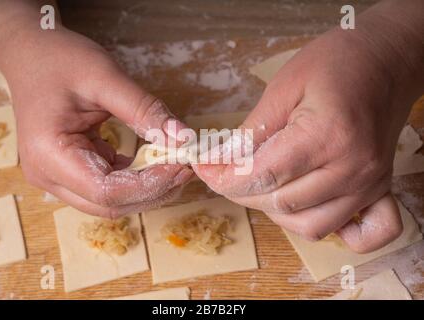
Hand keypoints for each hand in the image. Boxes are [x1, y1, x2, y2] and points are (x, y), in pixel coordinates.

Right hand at [0, 27, 191, 217]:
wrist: (31, 54)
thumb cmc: (59, 60)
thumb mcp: (105, 78)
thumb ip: (145, 110)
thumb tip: (183, 139)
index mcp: (49, 154)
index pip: (106, 191)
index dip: (149, 185)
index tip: (181, 166)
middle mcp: (49, 175)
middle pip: (110, 204)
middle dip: (152, 191)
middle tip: (185, 167)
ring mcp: (58, 176)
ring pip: (111, 201)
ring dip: (147, 188)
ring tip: (175, 165)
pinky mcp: (71, 170)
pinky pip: (108, 186)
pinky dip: (135, 178)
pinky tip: (156, 162)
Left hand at [194, 9, 422, 252]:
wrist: (386, 59)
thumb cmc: (335, 63)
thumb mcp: (283, 88)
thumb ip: (250, 132)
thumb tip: (217, 161)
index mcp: (326, 136)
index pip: (262, 175)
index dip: (224, 178)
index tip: (204, 169)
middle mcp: (352, 169)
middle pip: (281, 204)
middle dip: (241, 193)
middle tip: (223, 173)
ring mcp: (370, 184)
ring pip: (310, 226)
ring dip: (275, 212)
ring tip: (260, 186)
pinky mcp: (380, 189)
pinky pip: (361, 234)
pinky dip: (332, 231)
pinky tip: (310, 210)